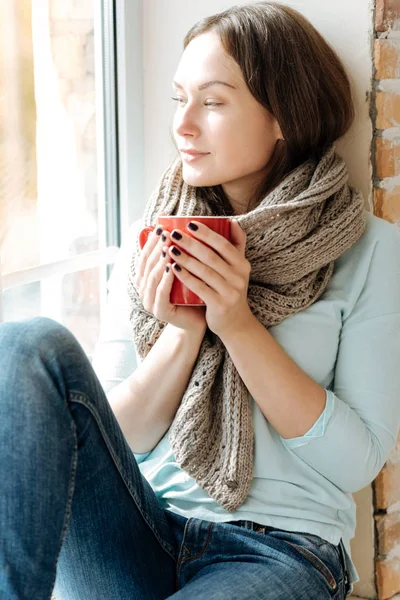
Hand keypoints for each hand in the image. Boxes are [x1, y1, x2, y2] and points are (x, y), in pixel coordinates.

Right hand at [135, 226, 206, 332]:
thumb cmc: (192, 291)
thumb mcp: (185, 268)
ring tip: (169, 246)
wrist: (199, 319)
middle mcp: (144, 288)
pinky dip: (165, 280)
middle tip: (167, 232)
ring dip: (160, 260)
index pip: (146, 254)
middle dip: (157, 247)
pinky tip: (172, 268)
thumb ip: (180, 251)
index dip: (152, 239)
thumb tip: (181, 222)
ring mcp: (150, 301)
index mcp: (147, 277)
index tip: (162, 224)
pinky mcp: (160, 311)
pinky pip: (160, 293)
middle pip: (147, 264)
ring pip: (152, 277)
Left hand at [166, 220, 252, 337]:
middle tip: (174, 234)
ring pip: (204, 271)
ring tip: (170, 249)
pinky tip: (173, 268)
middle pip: (211, 256)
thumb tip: (232, 221)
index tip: (189, 223)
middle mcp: (239, 277)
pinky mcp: (219, 305)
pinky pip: (200, 288)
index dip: (207, 233)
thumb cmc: (230, 290)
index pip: (224, 244)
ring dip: (185, 258)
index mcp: (242, 265)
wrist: (235, 323)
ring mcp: (230, 292)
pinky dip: (186, 277)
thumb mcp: (238, 269)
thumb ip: (236, 245)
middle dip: (191, 243)